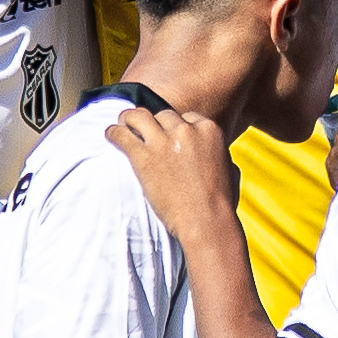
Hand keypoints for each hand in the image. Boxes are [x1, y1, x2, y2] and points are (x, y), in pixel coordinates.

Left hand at [105, 98, 241, 248]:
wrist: (207, 222)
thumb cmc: (220, 203)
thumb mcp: (228, 168)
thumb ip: (216, 153)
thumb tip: (211, 153)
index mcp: (208, 129)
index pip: (185, 117)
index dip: (173, 127)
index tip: (167, 135)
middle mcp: (185, 130)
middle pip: (161, 115)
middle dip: (153, 124)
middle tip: (141, 131)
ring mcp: (163, 142)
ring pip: (138, 116)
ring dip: (128, 120)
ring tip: (121, 125)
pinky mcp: (144, 156)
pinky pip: (122, 135)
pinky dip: (113, 133)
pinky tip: (110, 136)